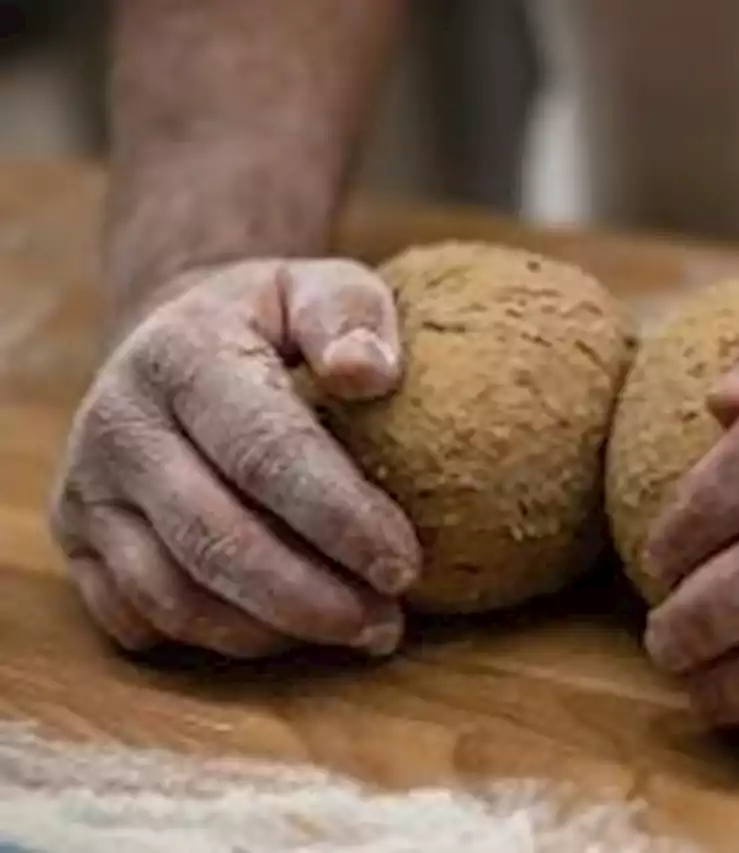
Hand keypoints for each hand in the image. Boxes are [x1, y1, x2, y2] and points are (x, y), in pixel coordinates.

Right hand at [50, 259, 421, 658]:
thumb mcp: (315, 288)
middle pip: (216, 539)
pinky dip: (222, 640)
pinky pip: (142, 619)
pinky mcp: (78, 541)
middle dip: (312, 599)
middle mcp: (118, 423)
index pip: (264, 451)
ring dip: (273, 633)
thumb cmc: (269, 322)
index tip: (404, 565)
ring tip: (359, 633)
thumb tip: (371, 372)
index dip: (338, 518)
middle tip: (388, 627)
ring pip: (174, 595)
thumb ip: (350, 314)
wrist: (170, 341)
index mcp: (180, 354)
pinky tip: (290, 632)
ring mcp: (87, 488)